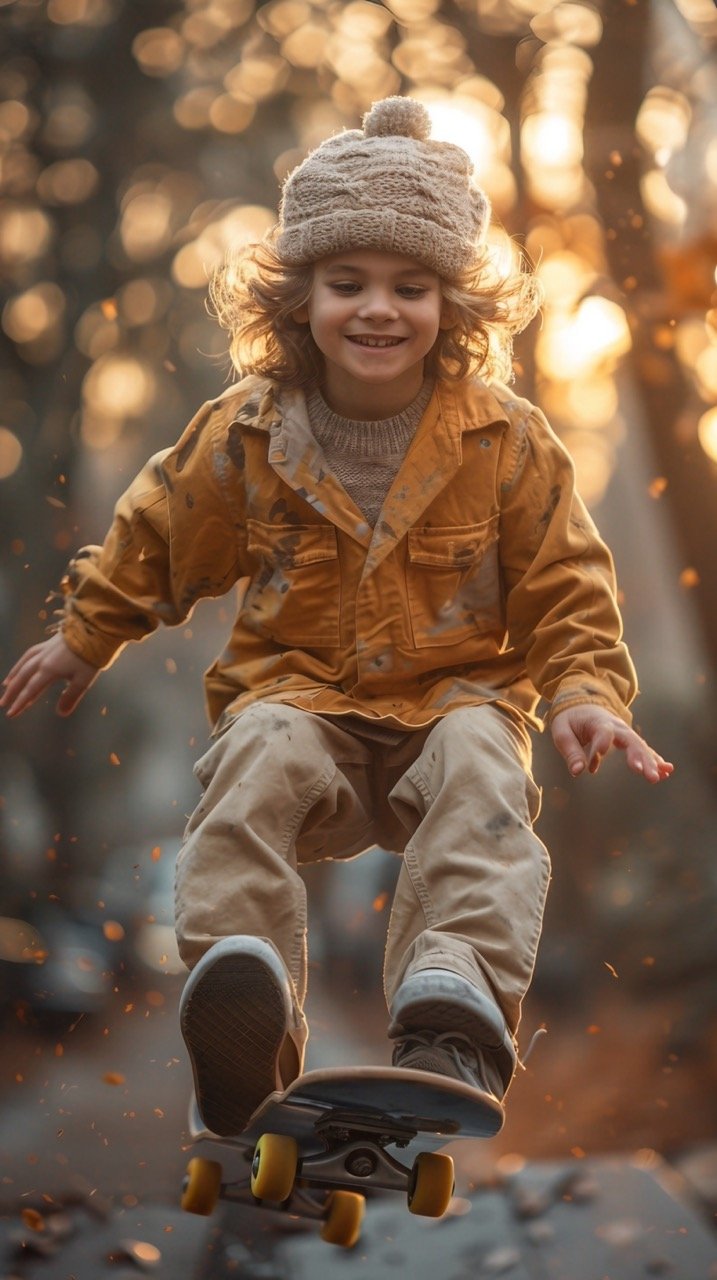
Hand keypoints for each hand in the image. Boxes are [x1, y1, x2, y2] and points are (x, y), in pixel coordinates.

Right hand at [1, 632, 98, 717]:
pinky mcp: (49, 642)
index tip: (11, 713)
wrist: (95, 629)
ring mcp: (45, 649)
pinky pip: (29, 653)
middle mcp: (42, 659)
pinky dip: (22, 661)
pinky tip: (23, 664)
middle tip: (2, 703)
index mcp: (49, 670)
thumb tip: (60, 713)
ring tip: (6, 685)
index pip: (31, 690)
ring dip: (14, 675)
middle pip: (22, 677)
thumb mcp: (84, 680)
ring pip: (24, 663)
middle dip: (12, 692)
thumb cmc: (92, 656)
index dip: (20, 703)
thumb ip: (71, 697)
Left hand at [550, 705, 672, 783]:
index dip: (599, 747)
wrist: (583, 703)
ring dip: (650, 762)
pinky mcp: (629, 739)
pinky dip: (655, 759)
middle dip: (640, 758)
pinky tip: (666, 771)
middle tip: (646, 775)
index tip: (593, 765)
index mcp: (598, 721)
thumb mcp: (561, 731)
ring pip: (640, 746)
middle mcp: (616, 726)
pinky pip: (644, 749)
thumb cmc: (570, 719)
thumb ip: (570, 751)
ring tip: (658, 777)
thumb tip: (578, 771)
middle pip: (630, 740)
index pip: (602, 734)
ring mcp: (625, 732)